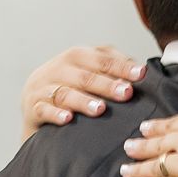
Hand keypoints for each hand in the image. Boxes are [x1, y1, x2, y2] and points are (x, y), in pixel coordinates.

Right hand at [21, 45, 146, 132]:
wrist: (35, 108)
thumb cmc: (72, 90)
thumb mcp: (89, 75)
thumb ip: (112, 70)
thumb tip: (144, 71)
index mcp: (75, 57)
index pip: (100, 58)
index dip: (121, 66)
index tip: (141, 75)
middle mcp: (58, 69)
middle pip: (84, 75)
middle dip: (107, 84)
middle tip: (126, 93)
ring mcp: (42, 88)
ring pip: (64, 92)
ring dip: (83, 101)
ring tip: (100, 109)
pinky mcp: (33, 108)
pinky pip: (43, 110)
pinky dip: (55, 114)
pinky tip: (67, 119)